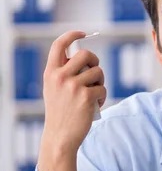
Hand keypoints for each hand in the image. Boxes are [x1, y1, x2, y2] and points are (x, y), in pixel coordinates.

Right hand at [38, 30, 106, 170]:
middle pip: (86, 54)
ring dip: (100, 83)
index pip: (59, 44)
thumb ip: (63, 72)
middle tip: (96, 73)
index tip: (83, 33)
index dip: (72, 35)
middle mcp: (60, 76)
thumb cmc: (60, 113)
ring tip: (93, 96)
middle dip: (95, 61)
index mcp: (50, 73)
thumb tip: (84, 57)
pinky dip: (102, 97)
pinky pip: (103, 89)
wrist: (60, 137)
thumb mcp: (53, 89)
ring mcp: (73, 86)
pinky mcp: (86, 97)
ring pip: (98, 72)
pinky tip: (95, 107)